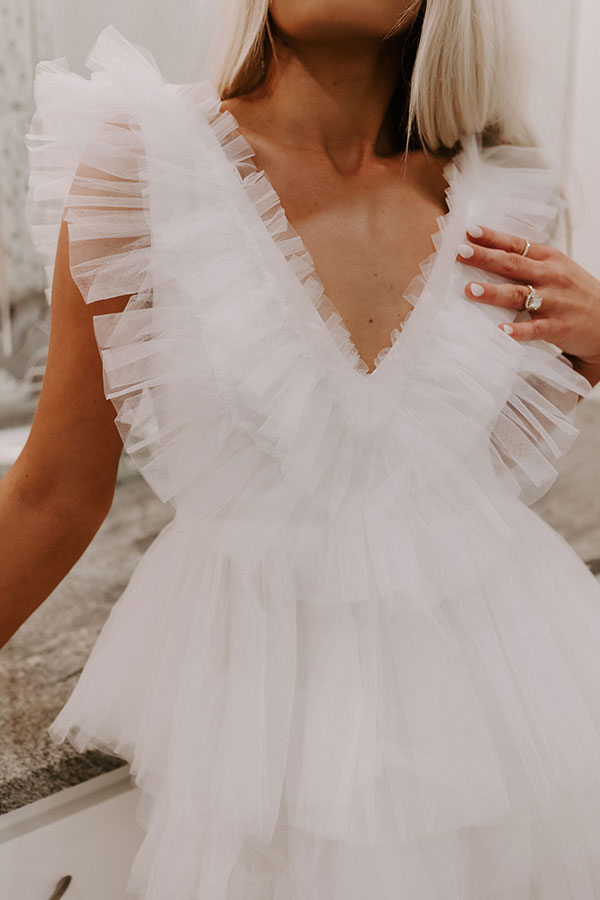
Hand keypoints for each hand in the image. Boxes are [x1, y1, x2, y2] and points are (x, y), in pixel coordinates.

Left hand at [455, 224, 599, 367]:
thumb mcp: (558, 268)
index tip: (468, 231)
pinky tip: (501, 330)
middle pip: (512, 264)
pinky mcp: (557, 326)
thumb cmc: (576, 293)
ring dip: (493, 292)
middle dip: (485, 258)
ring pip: (519, 294)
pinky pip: (534, 328)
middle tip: (461, 253)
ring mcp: (554, 301)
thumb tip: (491, 251)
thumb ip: (529, 260)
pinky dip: (517, 329)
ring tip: (470, 289)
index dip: (492, 237)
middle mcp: (551, 276)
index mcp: (549, 258)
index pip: (516, 244)